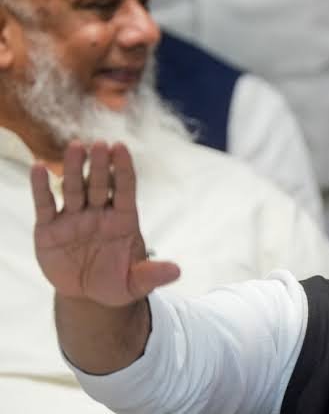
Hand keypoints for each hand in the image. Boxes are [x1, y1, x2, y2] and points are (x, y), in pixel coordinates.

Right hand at [31, 141, 178, 306]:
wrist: (87, 296)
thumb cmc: (116, 283)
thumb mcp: (136, 283)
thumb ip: (152, 275)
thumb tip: (177, 272)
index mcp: (124, 220)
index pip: (126, 189)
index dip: (124, 169)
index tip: (121, 147)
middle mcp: (99, 213)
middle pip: (100, 185)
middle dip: (100, 166)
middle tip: (100, 144)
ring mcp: (74, 218)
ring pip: (74, 189)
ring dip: (74, 169)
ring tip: (75, 147)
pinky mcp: (49, 229)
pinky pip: (45, 205)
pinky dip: (41, 188)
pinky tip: (40, 168)